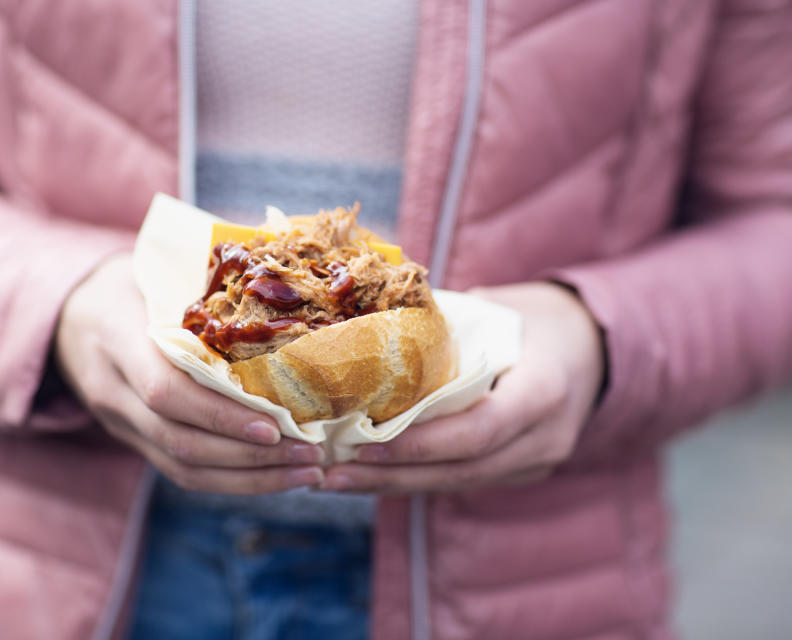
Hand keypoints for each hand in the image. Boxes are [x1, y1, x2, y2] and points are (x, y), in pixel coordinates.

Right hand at [55, 254, 324, 493]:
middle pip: (179, 439)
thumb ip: (201, 281)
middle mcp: (112, 389)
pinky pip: (181, 472)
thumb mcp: (154, 270)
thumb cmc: (127, 283)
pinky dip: (232, 480)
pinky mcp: (133, 440)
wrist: (66, 316)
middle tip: (310, 456)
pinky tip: (276, 474)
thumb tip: (279, 276)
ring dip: (249, 478)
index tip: (275, 425)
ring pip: (182, 467)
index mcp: (116, 337)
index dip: (220, 414)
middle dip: (249, 456)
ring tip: (305, 472)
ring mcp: (119, 422)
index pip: (164, 390)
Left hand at [321, 282, 603, 492]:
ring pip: (456, 483)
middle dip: (391, 475)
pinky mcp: (519, 471)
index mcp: (545, 389)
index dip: (421, 443)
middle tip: (331, 471)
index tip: (364, 443)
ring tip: (335, 479)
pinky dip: (413, 477)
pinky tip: (369, 474)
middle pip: (461, 469)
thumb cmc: (535, 319)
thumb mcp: (498, 311)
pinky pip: (461, 480)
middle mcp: (545, 437)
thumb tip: (364, 329)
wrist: (594, 347)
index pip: (480, 430)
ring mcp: (535, 461)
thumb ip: (443, 328)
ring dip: (393, 484)